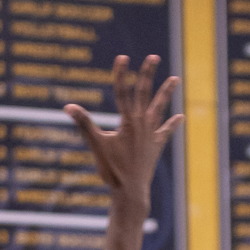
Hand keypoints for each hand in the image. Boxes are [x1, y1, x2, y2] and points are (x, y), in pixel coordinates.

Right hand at [66, 54, 182, 212]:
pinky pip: (165, 132)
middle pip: (145, 93)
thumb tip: (68, 107)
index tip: (123, 58)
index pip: (122, 92)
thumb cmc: (112, 170)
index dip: (121, 74)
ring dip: (167, 93)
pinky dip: (172, 124)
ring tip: (175, 79)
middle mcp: (142, 124)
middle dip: (148, 74)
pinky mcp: (156, 146)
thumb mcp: (96, 145)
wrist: (131, 191)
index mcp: (127, 121)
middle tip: (153, 58)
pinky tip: (181, 116)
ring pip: (159, 108)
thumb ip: (83, 124)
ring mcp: (151, 134)